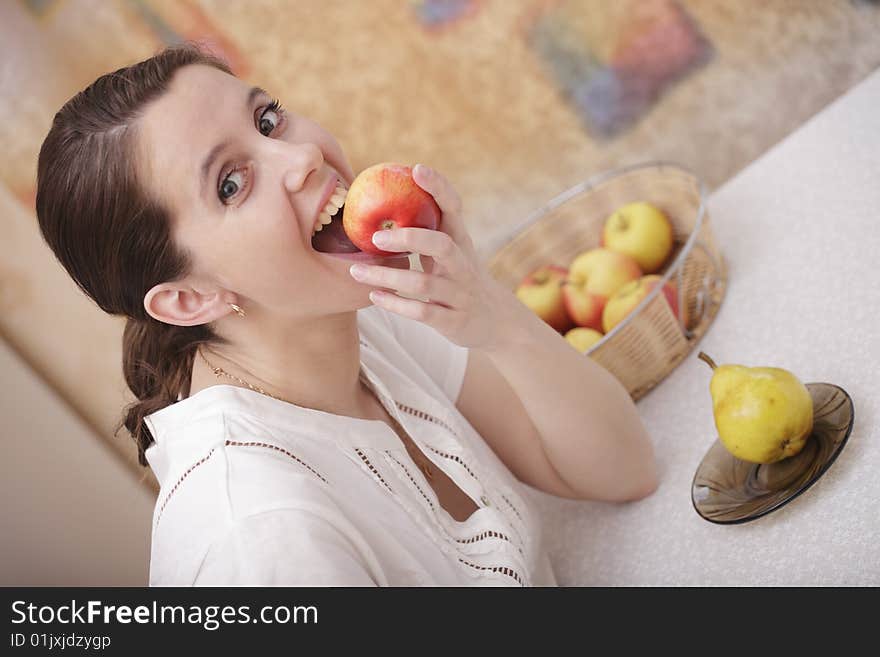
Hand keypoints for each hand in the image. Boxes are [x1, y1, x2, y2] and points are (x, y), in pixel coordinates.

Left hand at [348, 164, 513, 349]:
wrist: (495, 320)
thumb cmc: (460, 277)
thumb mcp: (452, 252)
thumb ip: (428, 231)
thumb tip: (385, 200)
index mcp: (461, 241)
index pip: (454, 208)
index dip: (439, 187)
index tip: (417, 169)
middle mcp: (463, 265)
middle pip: (440, 245)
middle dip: (408, 238)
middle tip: (375, 237)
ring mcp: (460, 294)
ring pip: (423, 282)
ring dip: (387, 277)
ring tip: (356, 271)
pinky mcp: (453, 320)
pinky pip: (422, 312)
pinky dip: (396, 304)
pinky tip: (375, 297)